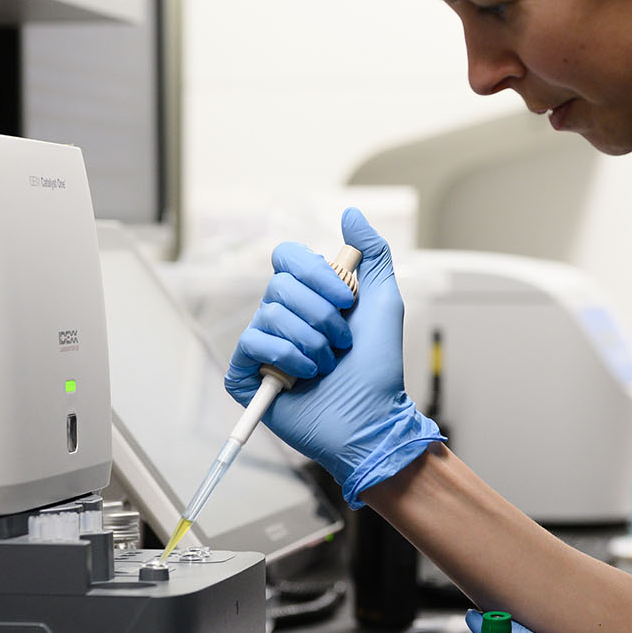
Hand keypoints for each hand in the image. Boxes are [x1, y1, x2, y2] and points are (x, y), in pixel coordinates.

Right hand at [224, 208, 442, 505]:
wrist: (371, 418)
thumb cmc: (379, 367)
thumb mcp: (384, 301)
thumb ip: (371, 254)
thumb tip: (350, 214)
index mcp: (308, 295)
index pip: (287, 257)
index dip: (315, 273)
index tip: (345, 298)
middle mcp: (281, 315)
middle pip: (280, 285)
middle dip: (322, 316)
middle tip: (342, 342)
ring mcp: (263, 344)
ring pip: (270, 315)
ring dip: (312, 343)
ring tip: (327, 365)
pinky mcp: (247, 373)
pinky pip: (252, 343)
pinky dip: (286, 358)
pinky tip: (304, 377)